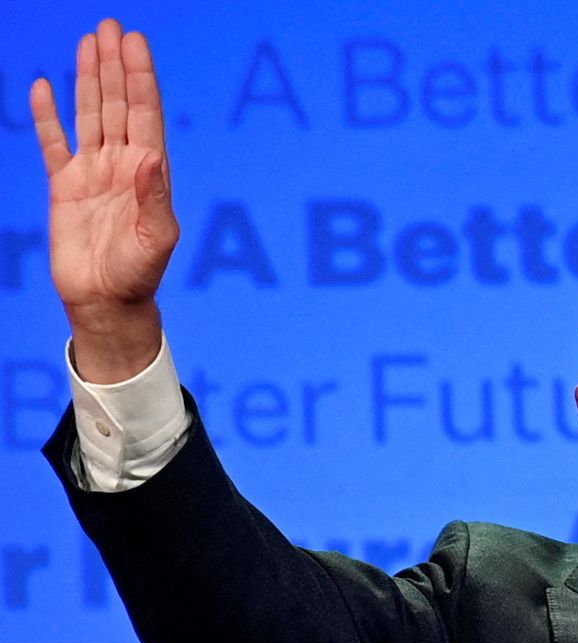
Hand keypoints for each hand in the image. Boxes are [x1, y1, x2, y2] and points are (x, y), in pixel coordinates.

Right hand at [31, 19, 177, 382]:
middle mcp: (123, 165)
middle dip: (116, 65)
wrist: (106, 302)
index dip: (140, 77)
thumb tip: (150, 157)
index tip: (135, 42)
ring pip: (90, 114)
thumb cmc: (139, 275)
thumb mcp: (157, 239)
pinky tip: (43, 86)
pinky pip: (53, 143)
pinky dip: (47, 116)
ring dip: (88, 78)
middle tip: (112, 25)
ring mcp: (93, 173)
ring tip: (89, 41)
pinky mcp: (64, 186)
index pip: (145, 114)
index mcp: (149, 173)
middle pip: (118, 103)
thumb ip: (154, 198)